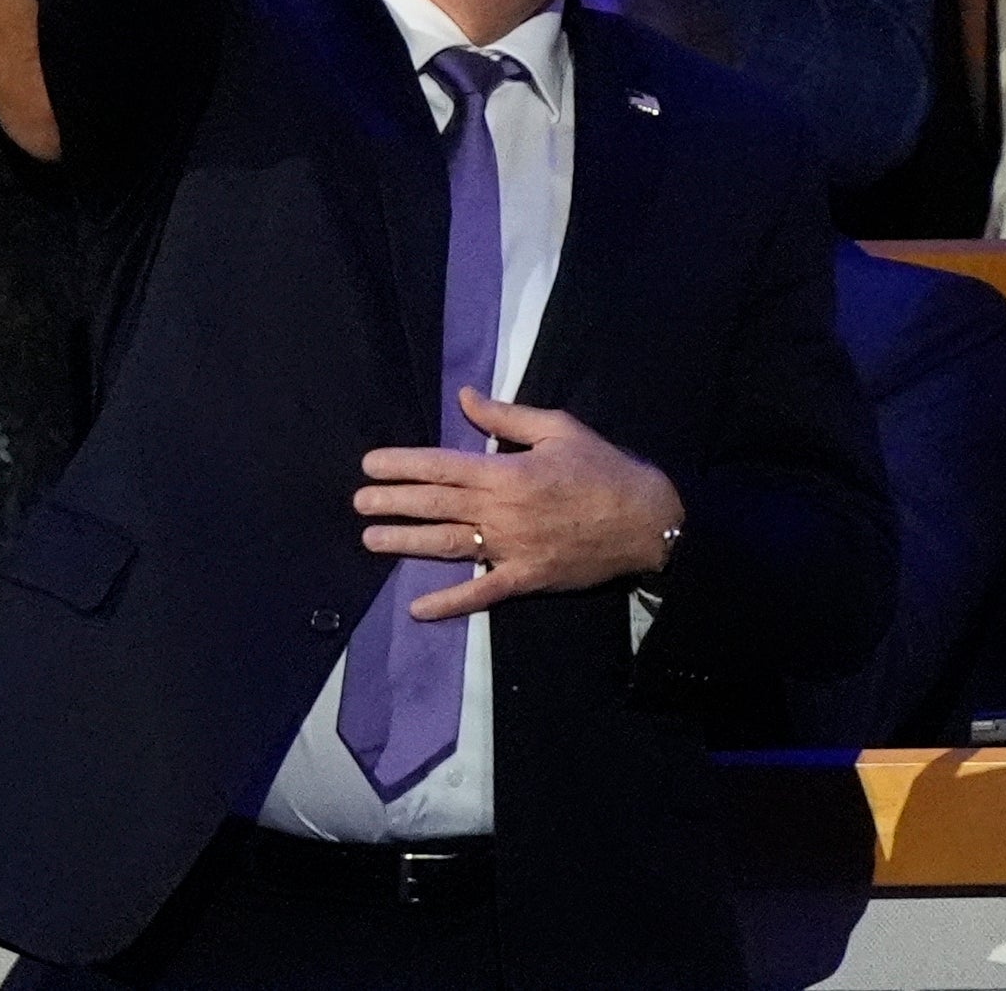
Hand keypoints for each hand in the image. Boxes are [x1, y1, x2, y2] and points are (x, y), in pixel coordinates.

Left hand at [354, 391, 685, 620]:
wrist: (647, 521)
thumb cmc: (603, 469)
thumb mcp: (558, 428)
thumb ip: (506, 416)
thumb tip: (464, 398)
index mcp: (505, 472)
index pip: (440, 466)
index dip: (401, 466)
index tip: (369, 466)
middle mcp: (500, 511)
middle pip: (435, 505)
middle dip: (392, 503)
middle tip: (358, 503)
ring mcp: (511, 548)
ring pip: (447, 545)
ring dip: (407, 543)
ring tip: (372, 540)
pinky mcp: (526, 579)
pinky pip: (482, 592)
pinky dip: (450, 602)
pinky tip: (419, 608)